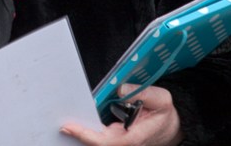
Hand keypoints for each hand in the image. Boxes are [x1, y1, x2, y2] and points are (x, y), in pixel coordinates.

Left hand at [60, 84, 182, 145]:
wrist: (170, 126)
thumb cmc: (164, 113)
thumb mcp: (161, 99)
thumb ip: (143, 93)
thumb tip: (120, 89)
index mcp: (134, 137)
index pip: (107, 141)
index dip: (87, 135)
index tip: (69, 126)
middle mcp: (123, 141)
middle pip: (96, 143)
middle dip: (77, 133)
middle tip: (59, 121)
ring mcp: (118, 140)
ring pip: (95, 140)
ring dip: (80, 130)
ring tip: (63, 118)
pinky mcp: (115, 137)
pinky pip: (98, 135)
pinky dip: (85, 128)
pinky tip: (75, 118)